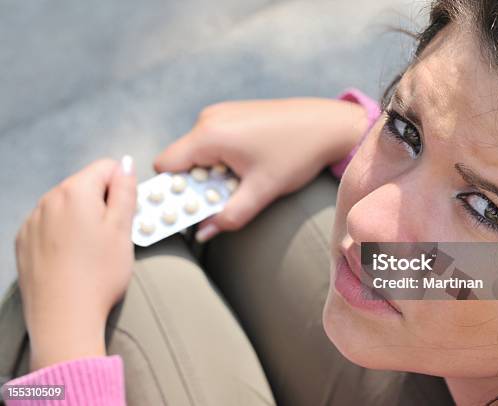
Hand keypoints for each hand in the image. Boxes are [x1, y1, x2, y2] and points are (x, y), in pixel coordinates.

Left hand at [15, 157, 136, 369]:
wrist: (64, 318)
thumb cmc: (99, 275)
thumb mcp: (123, 229)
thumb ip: (125, 190)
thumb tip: (125, 164)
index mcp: (76, 192)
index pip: (107, 167)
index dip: (123, 188)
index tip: (127, 214)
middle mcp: (49, 200)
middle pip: (86, 186)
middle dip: (103, 204)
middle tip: (114, 237)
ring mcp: (33, 221)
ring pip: (68, 206)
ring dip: (83, 219)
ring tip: (93, 252)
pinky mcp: (24, 242)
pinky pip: (50, 225)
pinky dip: (64, 234)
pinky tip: (73, 259)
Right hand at [155, 98, 367, 240]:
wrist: (328, 124)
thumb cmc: (296, 153)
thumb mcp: (262, 191)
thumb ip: (228, 216)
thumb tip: (201, 234)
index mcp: (209, 135)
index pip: (165, 166)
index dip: (171, 191)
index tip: (188, 208)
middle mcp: (209, 118)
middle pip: (182, 160)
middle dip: (196, 185)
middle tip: (222, 199)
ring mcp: (221, 112)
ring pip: (198, 151)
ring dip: (211, 173)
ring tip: (242, 182)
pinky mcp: (233, 113)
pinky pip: (213, 141)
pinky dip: (221, 159)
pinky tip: (249, 166)